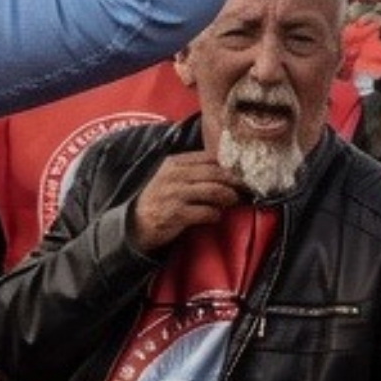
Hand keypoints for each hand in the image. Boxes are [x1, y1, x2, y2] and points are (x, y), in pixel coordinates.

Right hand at [127, 151, 243, 253]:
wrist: (136, 222)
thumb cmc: (160, 198)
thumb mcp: (170, 177)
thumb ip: (192, 170)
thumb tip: (225, 169)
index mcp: (175, 163)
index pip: (209, 157)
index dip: (228, 165)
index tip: (240, 172)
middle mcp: (175, 175)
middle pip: (215, 173)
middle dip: (233, 181)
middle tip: (244, 187)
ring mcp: (175, 194)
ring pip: (214, 191)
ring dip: (228, 198)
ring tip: (232, 201)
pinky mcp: (177, 214)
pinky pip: (207, 212)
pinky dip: (215, 215)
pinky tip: (215, 216)